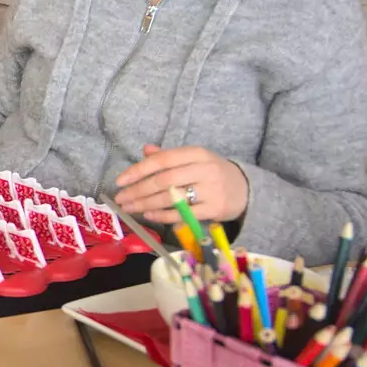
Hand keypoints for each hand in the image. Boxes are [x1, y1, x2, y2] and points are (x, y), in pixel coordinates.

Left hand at [113, 144, 247, 223]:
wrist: (247, 190)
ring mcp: (211, 189)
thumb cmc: (212, 173)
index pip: (162, 160)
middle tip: (121, 199)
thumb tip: (146, 150)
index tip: (119, 181)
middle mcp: (204, 169)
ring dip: (146, 204)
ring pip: (171, 198)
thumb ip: (169, 156)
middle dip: (138, 190)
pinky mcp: (215, 208)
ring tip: (130, 208)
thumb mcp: (194, 159)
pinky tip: (149, 214)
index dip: (138, 170)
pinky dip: (163, 215)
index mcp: (196, 153)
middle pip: (164, 180)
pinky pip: (183, 214)